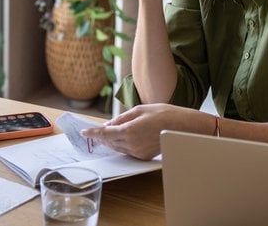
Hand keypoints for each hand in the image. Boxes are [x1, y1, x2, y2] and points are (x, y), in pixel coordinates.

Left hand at [80, 103, 211, 159]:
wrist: (184, 127)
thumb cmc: (164, 114)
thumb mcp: (140, 110)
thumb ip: (122, 118)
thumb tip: (109, 124)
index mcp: (130, 131)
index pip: (104, 134)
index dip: (92, 133)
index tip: (84, 131)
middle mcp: (132, 144)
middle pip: (109, 142)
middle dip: (101, 136)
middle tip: (94, 131)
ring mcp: (138, 152)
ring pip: (117, 147)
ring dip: (111, 141)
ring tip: (108, 133)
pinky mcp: (144, 156)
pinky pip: (127, 151)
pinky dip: (122, 144)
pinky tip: (124, 137)